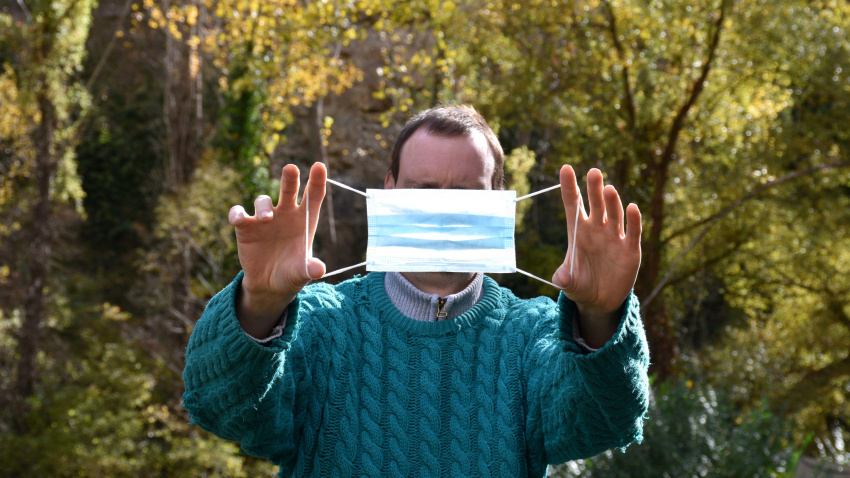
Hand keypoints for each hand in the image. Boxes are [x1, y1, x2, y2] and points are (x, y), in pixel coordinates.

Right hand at [228, 162, 326, 332]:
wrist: (269, 285)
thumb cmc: (291, 274)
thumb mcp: (301, 273)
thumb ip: (310, 269)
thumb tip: (319, 270)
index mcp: (304, 220)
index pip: (313, 196)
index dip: (317, 180)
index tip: (319, 165)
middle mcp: (285, 214)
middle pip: (288, 190)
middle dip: (289, 178)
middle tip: (291, 168)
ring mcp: (265, 219)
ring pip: (263, 201)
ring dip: (263, 206)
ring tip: (266, 218)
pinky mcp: (246, 227)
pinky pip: (239, 214)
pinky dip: (237, 213)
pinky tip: (239, 218)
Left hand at [552, 166, 640, 338]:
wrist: (599, 301)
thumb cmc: (580, 285)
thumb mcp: (568, 285)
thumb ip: (564, 279)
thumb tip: (562, 279)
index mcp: (578, 232)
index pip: (573, 204)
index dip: (569, 187)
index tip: (566, 168)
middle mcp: (597, 230)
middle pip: (596, 204)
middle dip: (594, 189)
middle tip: (594, 172)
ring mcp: (614, 238)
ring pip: (614, 215)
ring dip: (613, 202)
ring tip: (609, 190)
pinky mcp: (630, 250)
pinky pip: (632, 232)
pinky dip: (633, 221)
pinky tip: (632, 208)